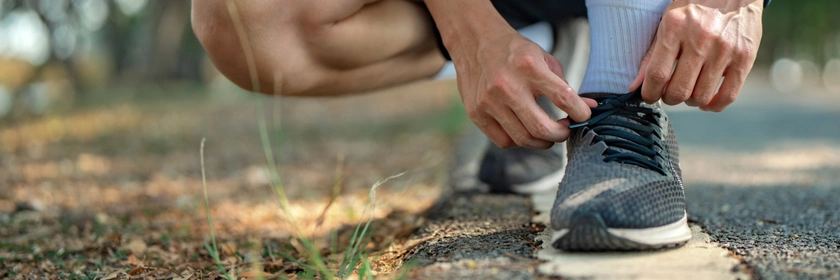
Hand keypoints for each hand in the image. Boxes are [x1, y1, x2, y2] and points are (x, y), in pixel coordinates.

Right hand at [454, 32, 596, 148]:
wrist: (475, 43)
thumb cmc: (515, 53)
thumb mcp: (544, 60)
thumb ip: (566, 86)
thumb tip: (590, 108)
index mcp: (528, 66)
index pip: (563, 97)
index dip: (580, 113)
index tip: (584, 116)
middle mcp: (506, 85)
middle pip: (541, 128)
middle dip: (561, 134)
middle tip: (565, 130)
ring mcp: (488, 102)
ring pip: (523, 139)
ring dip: (542, 142)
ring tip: (548, 134)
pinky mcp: (476, 113)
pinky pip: (504, 141)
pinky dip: (519, 141)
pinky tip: (525, 131)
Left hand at [629, 0, 762, 111]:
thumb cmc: (694, 8)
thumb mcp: (667, 22)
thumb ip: (651, 55)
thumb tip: (634, 87)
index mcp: (675, 27)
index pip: (657, 74)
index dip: (650, 93)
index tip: (649, 95)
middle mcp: (701, 39)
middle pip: (679, 90)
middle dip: (669, 98)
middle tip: (669, 93)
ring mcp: (725, 49)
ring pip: (701, 96)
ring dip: (690, 101)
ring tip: (688, 92)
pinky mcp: (745, 57)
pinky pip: (728, 95)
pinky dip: (714, 105)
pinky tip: (706, 101)